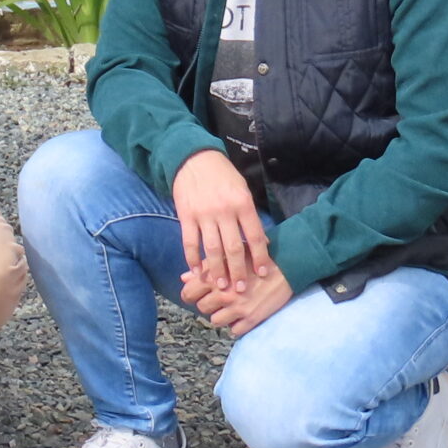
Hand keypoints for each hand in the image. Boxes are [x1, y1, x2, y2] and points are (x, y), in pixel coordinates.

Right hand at [171, 150, 272, 297]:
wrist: (194, 158)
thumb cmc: (223, 175)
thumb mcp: (243, 190)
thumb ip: (251, 217)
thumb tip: (262, 243)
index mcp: (242, 203)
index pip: (254, 236)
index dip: (259, 257)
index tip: (262, 274)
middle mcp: (224, 210)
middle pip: (232, 248)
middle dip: (237, 271)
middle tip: (240, 290)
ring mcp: (203, 214)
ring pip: (211, 249)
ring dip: (216, 270)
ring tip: (220, 286)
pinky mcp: (186, 215)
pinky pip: (189, 241)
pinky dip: (192, 258)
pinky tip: (195, 270)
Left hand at [183, 265, 291, 336]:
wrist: (286, 267)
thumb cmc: (255, 259)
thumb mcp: (228, 257)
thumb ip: (206, 267)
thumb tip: (184, 278)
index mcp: (216, 277)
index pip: (189, 293)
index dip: (190, 295)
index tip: (196, 295)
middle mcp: (224, 294)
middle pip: (201, 308)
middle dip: (207, 304)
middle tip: (217, 300)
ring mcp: (238, 308)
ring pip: (215, 321)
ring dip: (221, 315)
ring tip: (230, 307)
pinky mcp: (252, 319)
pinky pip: (234, 331)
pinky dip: (236, 325)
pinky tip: (242, 315)